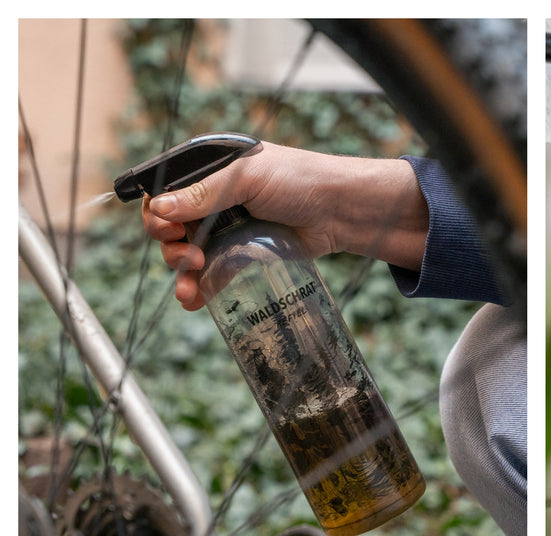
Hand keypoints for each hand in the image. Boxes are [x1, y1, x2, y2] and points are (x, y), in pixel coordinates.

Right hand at [142, 141, 428, 310]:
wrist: (343, 211)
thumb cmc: (300, 180)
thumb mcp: (248, 179)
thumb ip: (204, 194)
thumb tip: (159, 208)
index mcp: (211, 170)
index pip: (166, 190)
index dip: (157, 211)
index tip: (165, 229)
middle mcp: (215, 198)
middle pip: (171, 225)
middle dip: (170, 244)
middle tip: (187, 254)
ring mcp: (228, 227)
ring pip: (187, 252)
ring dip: (181, 271)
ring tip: (189, 284)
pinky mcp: (244, 254)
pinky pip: (212, 271)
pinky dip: (199, 286)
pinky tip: (193, 300)